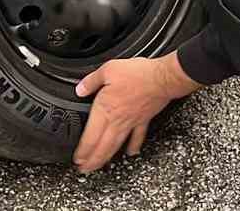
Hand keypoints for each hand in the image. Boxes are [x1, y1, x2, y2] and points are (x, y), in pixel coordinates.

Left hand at [73, 54, 200, 172]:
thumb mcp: (108, 70)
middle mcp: (117, 120)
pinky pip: (137, 137)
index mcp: (105, 108)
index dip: (83, 150)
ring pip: (116, 145)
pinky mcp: (144, 120)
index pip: (91, 136)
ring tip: (100, 166)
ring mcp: (131, 122)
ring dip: (106, 158)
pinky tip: (131, 153)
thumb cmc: (138, 74)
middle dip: (92, 160)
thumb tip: (80, 89)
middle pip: (102, 146)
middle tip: (85, 169)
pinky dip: (133, 147)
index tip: (77, 159)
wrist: (162, 78)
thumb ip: (92, 81)